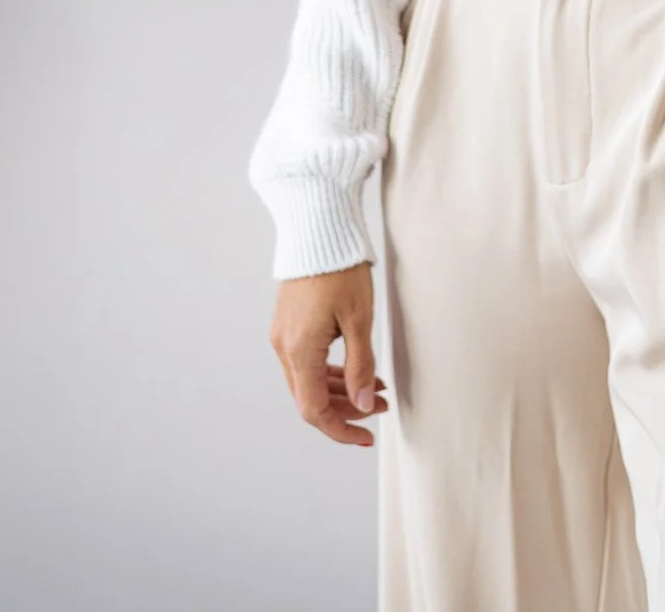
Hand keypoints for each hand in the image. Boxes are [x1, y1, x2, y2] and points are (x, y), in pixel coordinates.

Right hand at [269, 262, 387, 446]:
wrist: (319, 228)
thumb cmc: (341, 269)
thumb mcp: (360, 319)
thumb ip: (361, 366)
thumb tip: (364, 405)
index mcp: (300, 350)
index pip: (314, 410)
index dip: (340, 429)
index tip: (367, 436)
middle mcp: (284, 347)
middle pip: (310, 398)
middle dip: (346, 409)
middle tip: (381, 407)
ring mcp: (283, 335)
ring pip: (307, 381)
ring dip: (340, 390)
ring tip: (376, 388)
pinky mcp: (288, 324)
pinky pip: (306, 361)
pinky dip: (329, 371)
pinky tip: (355, 369)